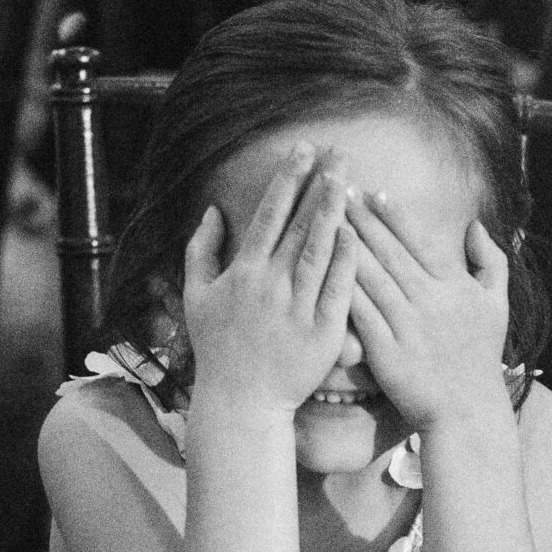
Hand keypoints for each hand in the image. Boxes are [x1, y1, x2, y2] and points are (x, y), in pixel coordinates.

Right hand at [182, 145, 358, 414]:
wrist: (241, 402)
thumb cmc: (217, 348)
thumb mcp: (196, 297)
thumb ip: (201, 251)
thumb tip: (213, 211)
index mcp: (243, 273)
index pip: (269, 215)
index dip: (287, 180)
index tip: (303, 149)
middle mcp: (270, 286)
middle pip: (299, 225)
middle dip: (319, 184)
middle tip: (340, 152)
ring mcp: (297, 308)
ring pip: (319, 251)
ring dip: (334, 213)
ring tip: (349, 181)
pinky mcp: (322, 332)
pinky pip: (337, 289)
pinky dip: (346, 261)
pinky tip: (356, 234)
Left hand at [344, 192, 512, 435]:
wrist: (466, 413)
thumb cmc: (480, 358)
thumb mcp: (497, 306)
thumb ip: (491, 262)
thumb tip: (474, 224)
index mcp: (454, 286)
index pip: (419, 241)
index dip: (394, 216)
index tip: (373, 192)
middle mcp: (430, 301)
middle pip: (389, 252)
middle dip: (362, 220)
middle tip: (337, 192)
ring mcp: (407, 326)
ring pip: (371, 277)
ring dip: (346, 247)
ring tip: (324, 222)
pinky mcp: (386, 352)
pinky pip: (360, 314)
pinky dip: (342, 290)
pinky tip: (320, 272)